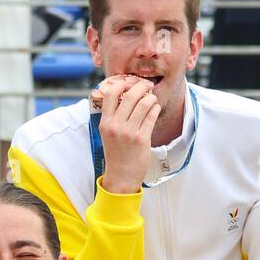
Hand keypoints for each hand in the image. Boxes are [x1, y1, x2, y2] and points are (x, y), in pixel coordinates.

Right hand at [96, 76, 158, 194]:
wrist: (121, 176)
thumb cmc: (116, 153)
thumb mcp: (107, 134)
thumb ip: (113, 116)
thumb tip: (124, 94)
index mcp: (104, 122)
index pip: (109, 93)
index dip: (121, 84)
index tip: (129, 83)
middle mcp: (115, 126)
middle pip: (130, 95)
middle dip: (142, 86)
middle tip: (147, 86)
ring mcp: (129, 132)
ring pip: (144, 103)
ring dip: (151, 98)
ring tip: (152, 100)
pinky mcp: (142, 138)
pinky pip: (152, 115)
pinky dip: (155, 109)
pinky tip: (154, 110)